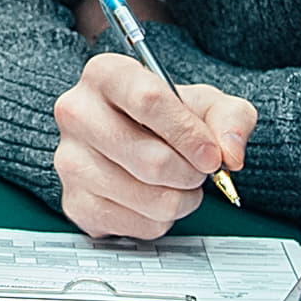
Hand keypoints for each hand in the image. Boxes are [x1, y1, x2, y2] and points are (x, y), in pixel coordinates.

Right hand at [52, 54, 257, 239]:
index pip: (148, 101)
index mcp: (106, 74)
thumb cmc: (164, 116)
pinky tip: (153, 199)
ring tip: (178, 184)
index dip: (189, 134)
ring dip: (180, 199)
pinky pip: (136, 225)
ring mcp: (70, 160)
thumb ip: (230, 118)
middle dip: (190, 174)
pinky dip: (160, 219)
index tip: (211, 155)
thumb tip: (229, 153)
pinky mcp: (75, 202)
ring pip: (148, 197)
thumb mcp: (205, 102)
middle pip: (150, 159)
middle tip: (198, 171)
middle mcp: (78, 113)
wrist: (133, 138)